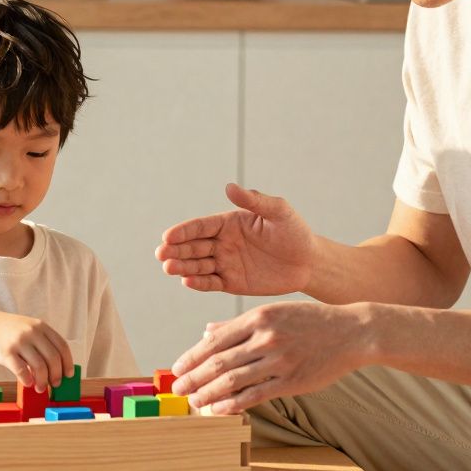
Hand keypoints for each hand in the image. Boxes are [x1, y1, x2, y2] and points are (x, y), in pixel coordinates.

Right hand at [0, 310, 74, 392]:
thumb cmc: (7, 330)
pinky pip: (22, 371)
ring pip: (39, 367)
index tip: (68, 375)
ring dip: (42, 382)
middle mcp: (32, 332)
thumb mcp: (27, 328)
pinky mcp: (5, 352)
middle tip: (54, 384)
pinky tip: (27, 383)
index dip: (68, 363)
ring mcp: (19, 341)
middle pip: (53, 358)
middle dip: (56, 375)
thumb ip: (41, 343)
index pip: (62, 346)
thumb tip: (56, 368)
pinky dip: (27, 380)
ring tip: (40, 388)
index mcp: (41, 326)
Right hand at [155, 183, 315, 295]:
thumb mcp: (278, 212)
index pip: (200, 227)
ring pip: (197, 265)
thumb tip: (229, 187)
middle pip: (193, 246)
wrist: (309, 262)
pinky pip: (211, 283)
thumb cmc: (295, 232)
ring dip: (182, 267)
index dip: (183, 231)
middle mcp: (222, 243)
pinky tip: (188, 282)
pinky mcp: (232, 283)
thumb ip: (254, 201)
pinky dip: (199, 283)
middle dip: (175, 251)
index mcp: (228, 223)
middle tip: (161, 255)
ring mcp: (225, 263)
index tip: (167, 236)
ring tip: (169, 269)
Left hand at [169, 302, 367, 414]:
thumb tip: (206, 331)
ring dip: (208, 392)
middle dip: (194, 377)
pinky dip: (234, 403)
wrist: (351, 332)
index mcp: (258, 318)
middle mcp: (265, 338)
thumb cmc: (310, 321)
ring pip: (233, 379)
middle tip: (177, 388)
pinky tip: (218, 409)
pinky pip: (256, 394)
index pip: (215, 340)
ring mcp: (278, 360)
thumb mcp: (273, 312)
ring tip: (194, 401)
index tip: (177, 367)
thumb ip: (239, 324)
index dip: (193, 356)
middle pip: (219, 361)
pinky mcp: (291, 380)